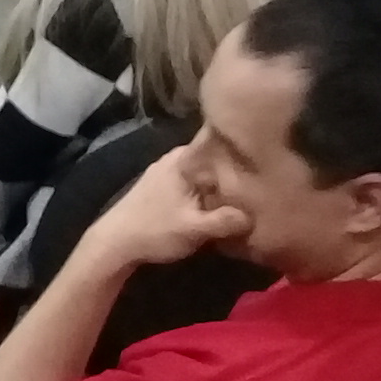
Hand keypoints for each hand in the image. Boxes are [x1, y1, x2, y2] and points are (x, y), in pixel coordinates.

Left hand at [78, 148, 251, 272]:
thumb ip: (226, 220)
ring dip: (223, 177)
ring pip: (205, 168)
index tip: (267, 143)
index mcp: (184, 158)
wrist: (113, 244)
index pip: (218, 135)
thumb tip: (254, 216)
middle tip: (266, 172)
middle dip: (238, 162)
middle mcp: (176, 158)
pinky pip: (195, 179)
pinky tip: (223, 199)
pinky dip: (209, 187)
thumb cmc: (154, 231)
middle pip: (215, 153)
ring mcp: (167, 170)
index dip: (242, 137)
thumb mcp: (194, 228)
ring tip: (251, 186)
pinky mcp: (163, 186)